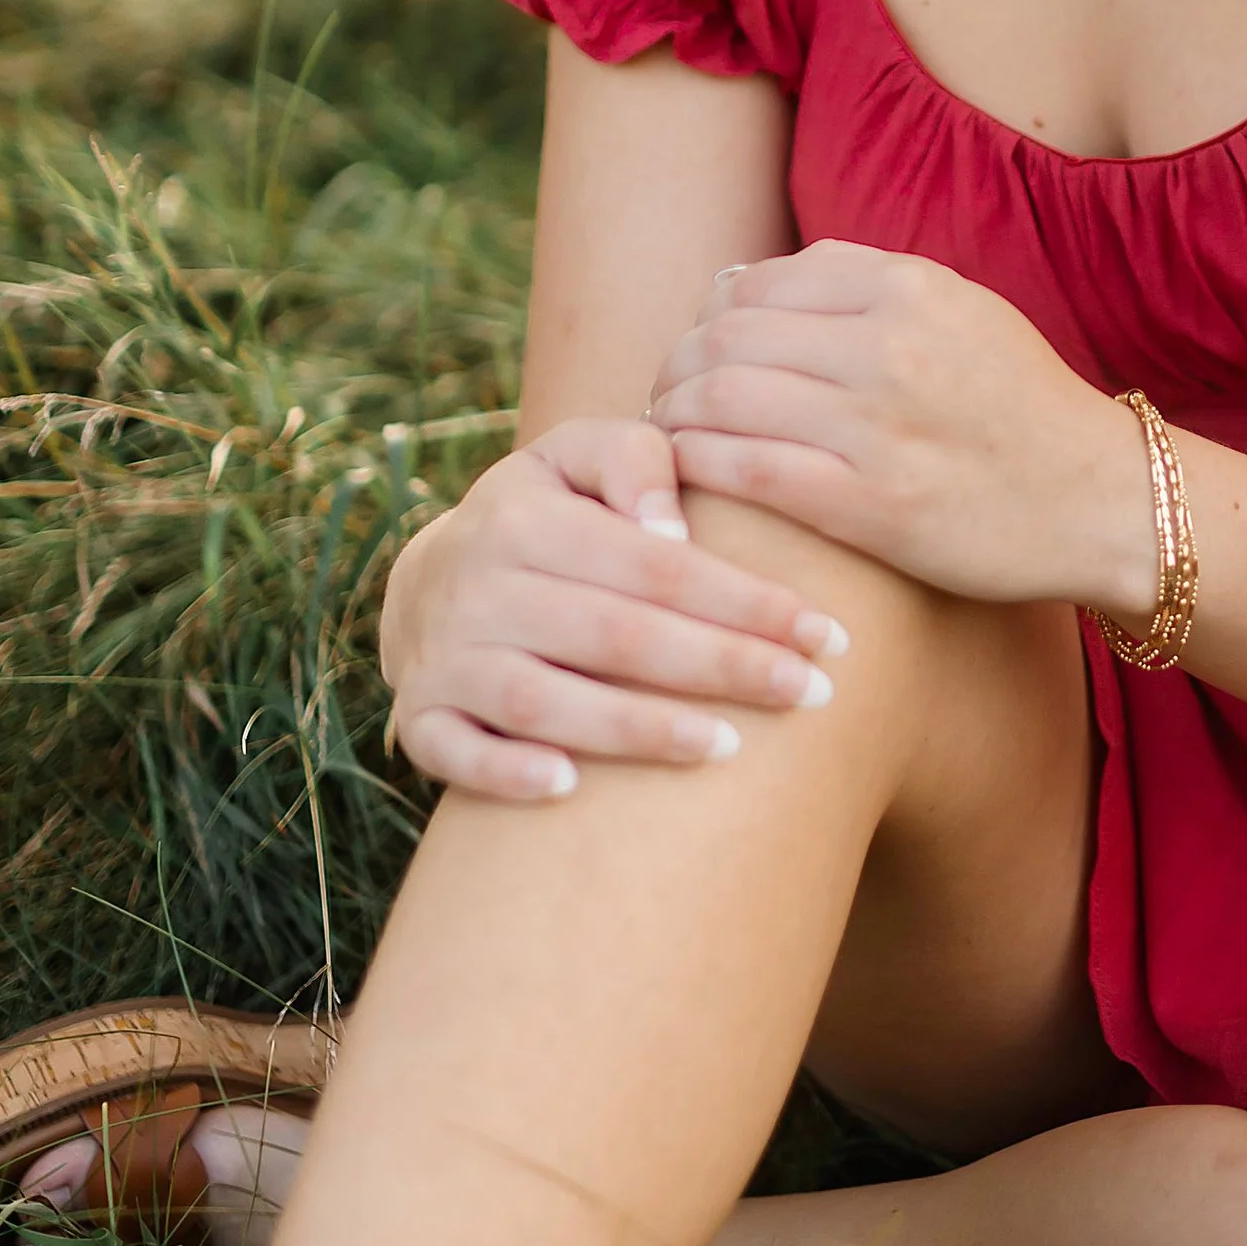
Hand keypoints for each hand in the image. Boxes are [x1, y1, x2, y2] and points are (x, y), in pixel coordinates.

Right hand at [377, 415, 852, 800]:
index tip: (825, 634)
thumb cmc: (546, 513)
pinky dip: (506, 771)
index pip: (656, 567)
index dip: (745, 601)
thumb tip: (672, 529)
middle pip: (617, 635)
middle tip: (813, 694)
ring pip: (545, 701)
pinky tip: (570, 789)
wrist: (428, 578)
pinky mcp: (422, 718)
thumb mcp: (579, 456)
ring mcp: (447, 657)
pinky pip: (454, 753)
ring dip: (638, 728)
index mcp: (530, 518)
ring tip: (729, 746)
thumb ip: (634, 461)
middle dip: (722, 666)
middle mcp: (482, 586)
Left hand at [649, 244, 1152, 614]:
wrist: (1102, 500)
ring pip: (723, 398)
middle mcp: (891, 345)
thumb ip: (859, 286)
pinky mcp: (870, 504)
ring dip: (676, 414)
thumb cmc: (1020, 408)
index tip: (702, 349)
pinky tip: (686, 472)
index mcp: (910, 286)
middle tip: (667, 395)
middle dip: (679, 365)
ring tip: (667, 434)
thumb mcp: (959, 310)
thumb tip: (736, 281)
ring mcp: (878, 425)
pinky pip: (744, 468)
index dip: (713, 316)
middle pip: (729, 336)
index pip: (762, 282)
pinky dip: (695, 464)